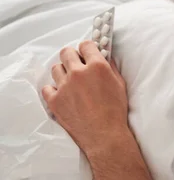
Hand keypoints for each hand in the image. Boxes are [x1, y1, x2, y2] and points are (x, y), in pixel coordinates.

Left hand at [42, 40, 128, 155]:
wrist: (104, 135)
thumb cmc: (115, 110)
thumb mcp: (119, 84)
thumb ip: (110, 68)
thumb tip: (104, 57)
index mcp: (97, 66)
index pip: (86, 44)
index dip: (87, 48)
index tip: (87, 53)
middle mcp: (78, 73)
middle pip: (66, 52)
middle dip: (72, 56)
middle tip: (77, 64)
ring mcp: (64, 86)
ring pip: (56, 68)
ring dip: (63, 72)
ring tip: (70, 81)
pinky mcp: (54, 100)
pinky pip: (47, 88)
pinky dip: (54, 89)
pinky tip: (63, 94)